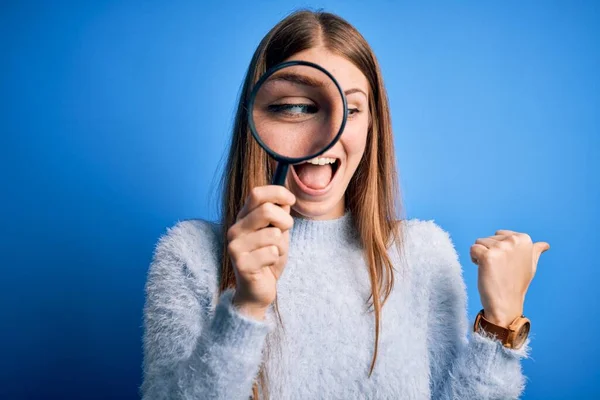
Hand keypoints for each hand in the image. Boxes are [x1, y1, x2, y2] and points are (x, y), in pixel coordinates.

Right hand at [226, 185, 295, 319]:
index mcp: (243, 218)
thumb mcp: (277, 232)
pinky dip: (276, 259)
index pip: (257, 194)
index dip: (277, 193)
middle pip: (267, 210)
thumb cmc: (268, 258)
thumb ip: (279, 215)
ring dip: (281, 245)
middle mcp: (235, 229)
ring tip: (273, 254)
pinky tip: (267, 266)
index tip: (291, 200)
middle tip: (285, 233)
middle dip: (285, 221)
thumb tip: (285, 198)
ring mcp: (236, 246)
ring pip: (274, 234)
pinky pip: (272, 253)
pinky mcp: (241, 263)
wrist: (257, 290)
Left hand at [470, 230, 549, 327]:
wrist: (506, 303)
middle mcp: (513, 241)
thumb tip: (544, 244)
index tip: (506, 262)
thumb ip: (535, 252)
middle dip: (490, 251)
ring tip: (492, 270)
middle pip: (489, 238)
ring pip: (479, 242)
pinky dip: (474, 259)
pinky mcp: (487, 256)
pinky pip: (473, 249)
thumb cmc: (516, 284)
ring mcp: (501, 248)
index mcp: (524, 239)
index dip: (498, 248)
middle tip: (499, 268)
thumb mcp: (530, 265)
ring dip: (481, 256)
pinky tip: (484, 270)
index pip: (500, 234)